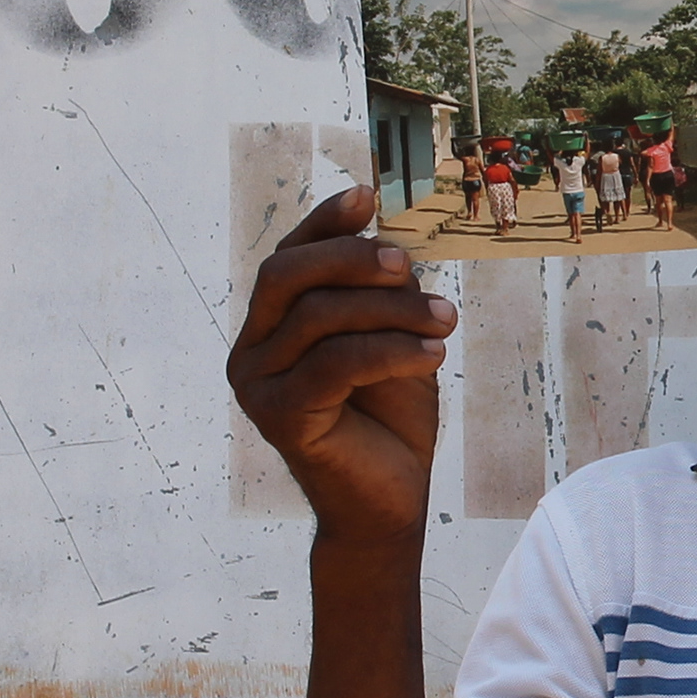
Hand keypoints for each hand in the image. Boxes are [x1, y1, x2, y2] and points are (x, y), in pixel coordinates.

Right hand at [229, 187, 457, 546]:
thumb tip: (390, 238)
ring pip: (320, 318)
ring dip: (391, 311)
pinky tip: (432, 353)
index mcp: (270, 325)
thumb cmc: (389, 417)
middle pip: (287, 275)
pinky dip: (391, 350)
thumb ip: (379, 293)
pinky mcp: (280, 417)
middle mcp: (250, 350)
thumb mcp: (390, 337)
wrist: (388, 501)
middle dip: (352, 259)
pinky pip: (335, 364)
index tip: (368, 197)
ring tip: (446, 320)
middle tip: (408, 265)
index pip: (287, 257)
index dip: (323, 222)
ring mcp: (257, 385)